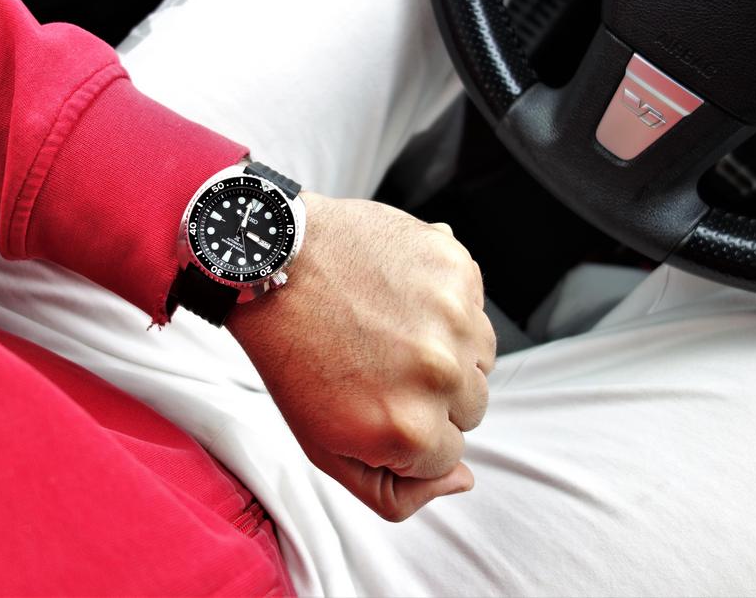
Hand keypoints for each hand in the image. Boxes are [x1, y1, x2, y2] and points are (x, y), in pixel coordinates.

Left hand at [227, 192, 494, 521]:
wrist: (275, 262)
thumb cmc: (292, 351)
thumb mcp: (322, 447)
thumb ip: (394, 492)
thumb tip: (462, 479)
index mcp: (409, 428)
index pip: (448, 456)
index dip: (407, 433)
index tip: (374, 401)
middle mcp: (440, 375)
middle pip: (471, 409)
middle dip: (431, 396)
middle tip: (378, 365)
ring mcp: (454, 318)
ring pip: (480, 360)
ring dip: (447, 352)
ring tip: (390, 330)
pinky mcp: (458, 270)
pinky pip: (474, 309)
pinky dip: (445, 308)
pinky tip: (399, 298)